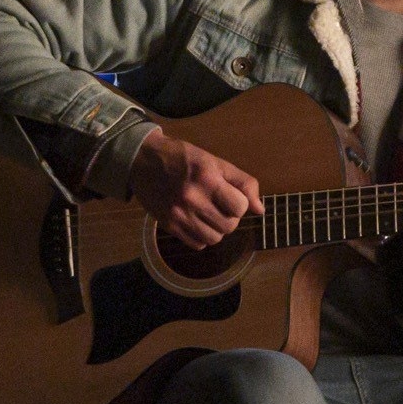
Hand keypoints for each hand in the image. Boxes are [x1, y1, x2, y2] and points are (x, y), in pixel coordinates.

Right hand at [127, 131, 259, 248]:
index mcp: (207, 178)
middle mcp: (192, 198)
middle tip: (220, 205)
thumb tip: (260, 210)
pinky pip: (197, 245)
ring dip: (217, 229)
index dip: (240, 204)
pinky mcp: (168, 225)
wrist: (142, 161)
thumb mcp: (215, 162)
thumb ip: (242, 183)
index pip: (240, 207)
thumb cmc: (183, 158)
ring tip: (208, 214)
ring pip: (214, 239)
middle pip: (229, 226)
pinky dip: (201, 237)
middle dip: (230, 218)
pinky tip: (196, 221)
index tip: (231, 196)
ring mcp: (178, 214)